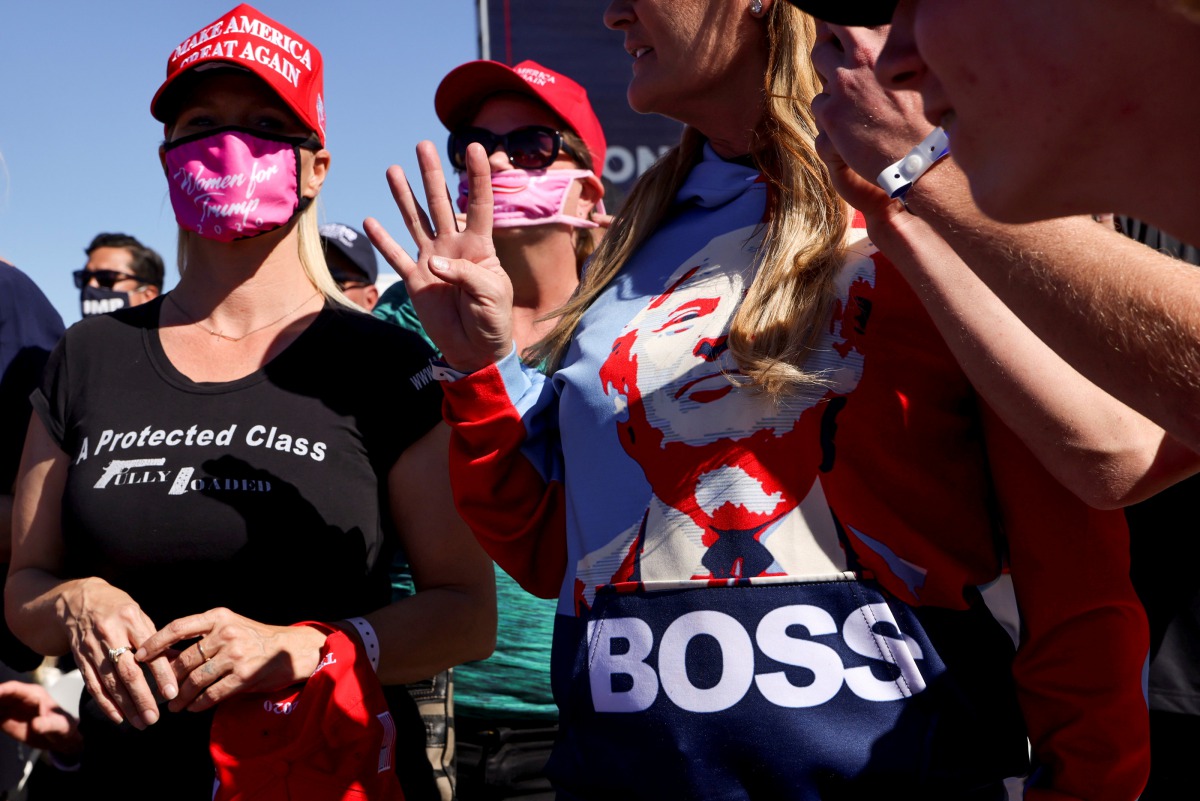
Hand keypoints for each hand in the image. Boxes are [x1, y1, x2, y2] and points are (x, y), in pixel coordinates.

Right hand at [0, 681, 81, 753]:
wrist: (60, 737)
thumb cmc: (63, 727)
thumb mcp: (59, 726)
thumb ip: (48, 725)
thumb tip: (36, 725)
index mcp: (33, 695)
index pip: (14, 689)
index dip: (1, 690)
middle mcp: (19, 699)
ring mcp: (11, 708)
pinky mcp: (5, 719)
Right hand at [61, 578, 174, 728]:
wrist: (77, 602)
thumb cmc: (118, 610)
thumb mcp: (139, 615)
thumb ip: (156, 639)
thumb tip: (178, 663)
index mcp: (131, 620)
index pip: (150, 651)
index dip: (161, 674)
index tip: (172, 693)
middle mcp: (111, 634)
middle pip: (128, 672)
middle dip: (142, 698)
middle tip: (154, 718)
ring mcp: (93, 649)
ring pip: (110, 683)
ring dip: (126, 706)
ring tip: (141, 722)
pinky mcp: (80, 660)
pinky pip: (93, 686)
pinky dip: (105, 704)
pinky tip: (118, 717)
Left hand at [135, 608, 326, 713]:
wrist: (291, 650)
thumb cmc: (255, 639)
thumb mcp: (230, 628)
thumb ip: (203, 639)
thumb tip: (166, 657)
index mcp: (218, 617)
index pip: (178, 627)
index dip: (155, 642)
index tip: (138, 655)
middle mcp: (225, 633)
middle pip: (184, 659)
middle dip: (168, 679)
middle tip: (159, 692)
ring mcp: (236, 654)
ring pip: (195, 679)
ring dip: (180, 696)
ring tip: (174, 705)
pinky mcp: (244, 674)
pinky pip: (212, 693)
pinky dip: (198, 703)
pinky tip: (193, 707)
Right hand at [364, 141, 513, 372]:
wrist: (476, 350)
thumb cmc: (494, 320)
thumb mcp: (493, 294)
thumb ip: (467, 274)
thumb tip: (434, 261)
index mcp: (480, 246)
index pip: (480, 204)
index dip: (479, 177)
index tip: (476, 147)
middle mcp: (454, 246)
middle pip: (442, 203)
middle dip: (432, 175)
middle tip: (423, 145)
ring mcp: (432, 260)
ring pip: (416, 221)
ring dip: (404, 197)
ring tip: (393, 169)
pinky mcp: (415, 280)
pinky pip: (397, 256)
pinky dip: (383, 241)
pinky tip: (370, 220)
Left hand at [809, 22, 934, 221]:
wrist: (922, 158)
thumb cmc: (926, 115)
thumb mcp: (917, 69)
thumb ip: (891, 52)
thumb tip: (873, 43)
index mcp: (884, 40)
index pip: (847, 20)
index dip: (843, 29)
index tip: (845, 37)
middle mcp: (861, 55)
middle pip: (825, 37)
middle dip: (830, 47)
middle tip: (842, 66)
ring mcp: (842, 83)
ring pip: (819, 66)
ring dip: (830, 79)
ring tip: (851, 99)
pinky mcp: (830, 113)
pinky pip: (818, 102)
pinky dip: (829, 112)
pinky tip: (850, 124)